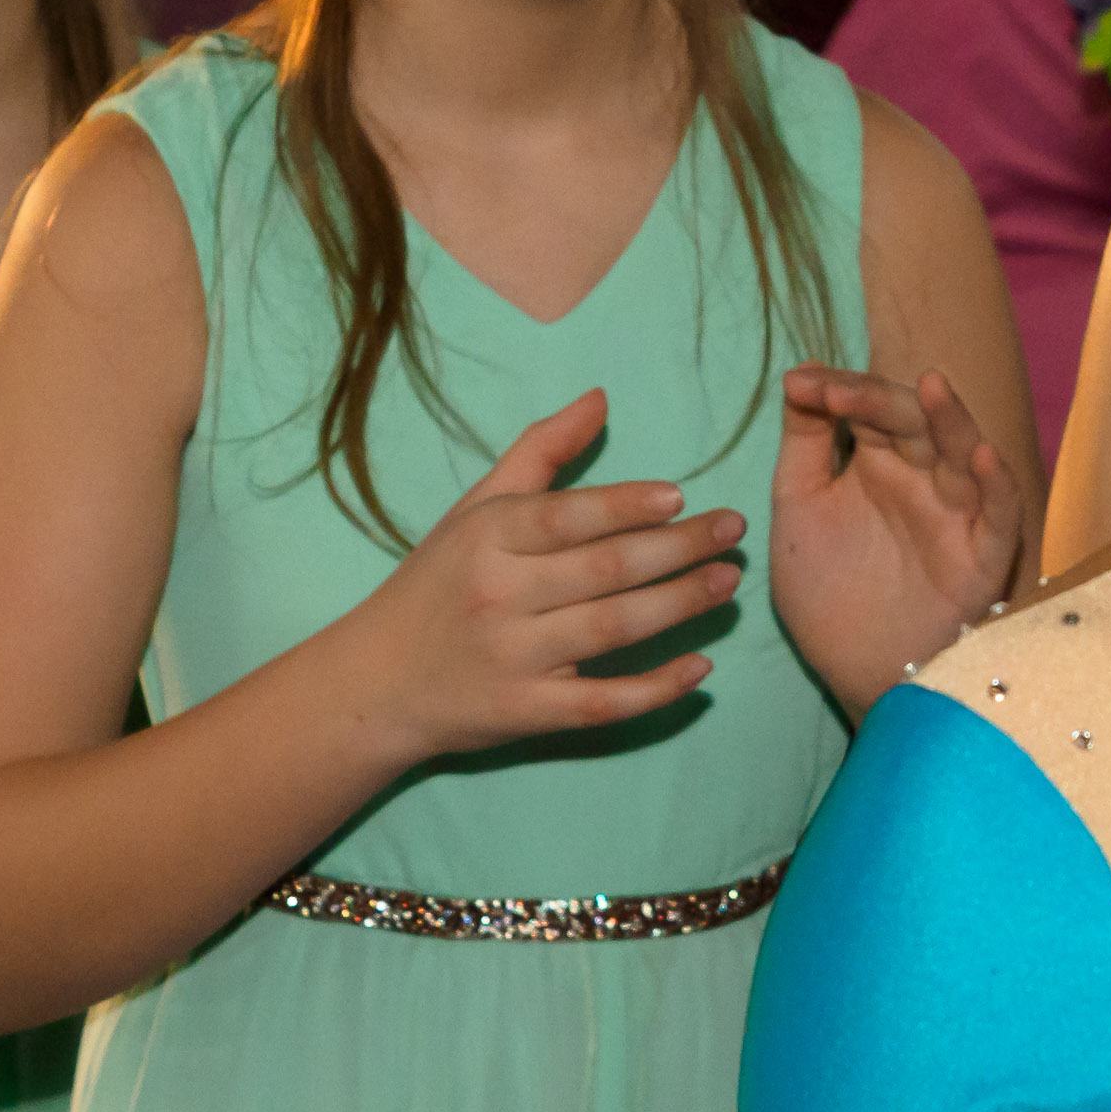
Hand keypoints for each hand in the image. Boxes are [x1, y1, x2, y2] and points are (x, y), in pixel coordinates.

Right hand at [339, 390, 746, 762]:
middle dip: (677, 550)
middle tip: (733, 532)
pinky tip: (700, 668)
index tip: (680, 496)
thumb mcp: (475, 508)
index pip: (565, 518)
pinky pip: (603, 703)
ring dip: (679, 606)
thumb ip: (540, 451)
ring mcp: (514, 659)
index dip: (625, 506)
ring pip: (613, 630)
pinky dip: (655, 689)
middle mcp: (499, 596)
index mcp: (487, 538)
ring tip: (727, 582)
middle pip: (604, 572)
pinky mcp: (527, 713)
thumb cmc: (437, 582)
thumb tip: (602, 397)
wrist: (377, 682)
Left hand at [767, 366, 1024, 710]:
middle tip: (834, 391)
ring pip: (963, 453)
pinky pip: (999, 513)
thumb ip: (802, 445)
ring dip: (951, 420)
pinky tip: (981, 455)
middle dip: (876, 399)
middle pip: (913, 420)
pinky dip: (996, 482)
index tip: (799, 384)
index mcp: (879, 463)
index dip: (838, 388)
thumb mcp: (800, 509)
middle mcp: (923, 478)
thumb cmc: (828, 593)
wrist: (856, 675)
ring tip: (931, 387)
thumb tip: (799, 375)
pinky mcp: (984, 556)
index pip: (868, 406)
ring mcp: (956, 513)